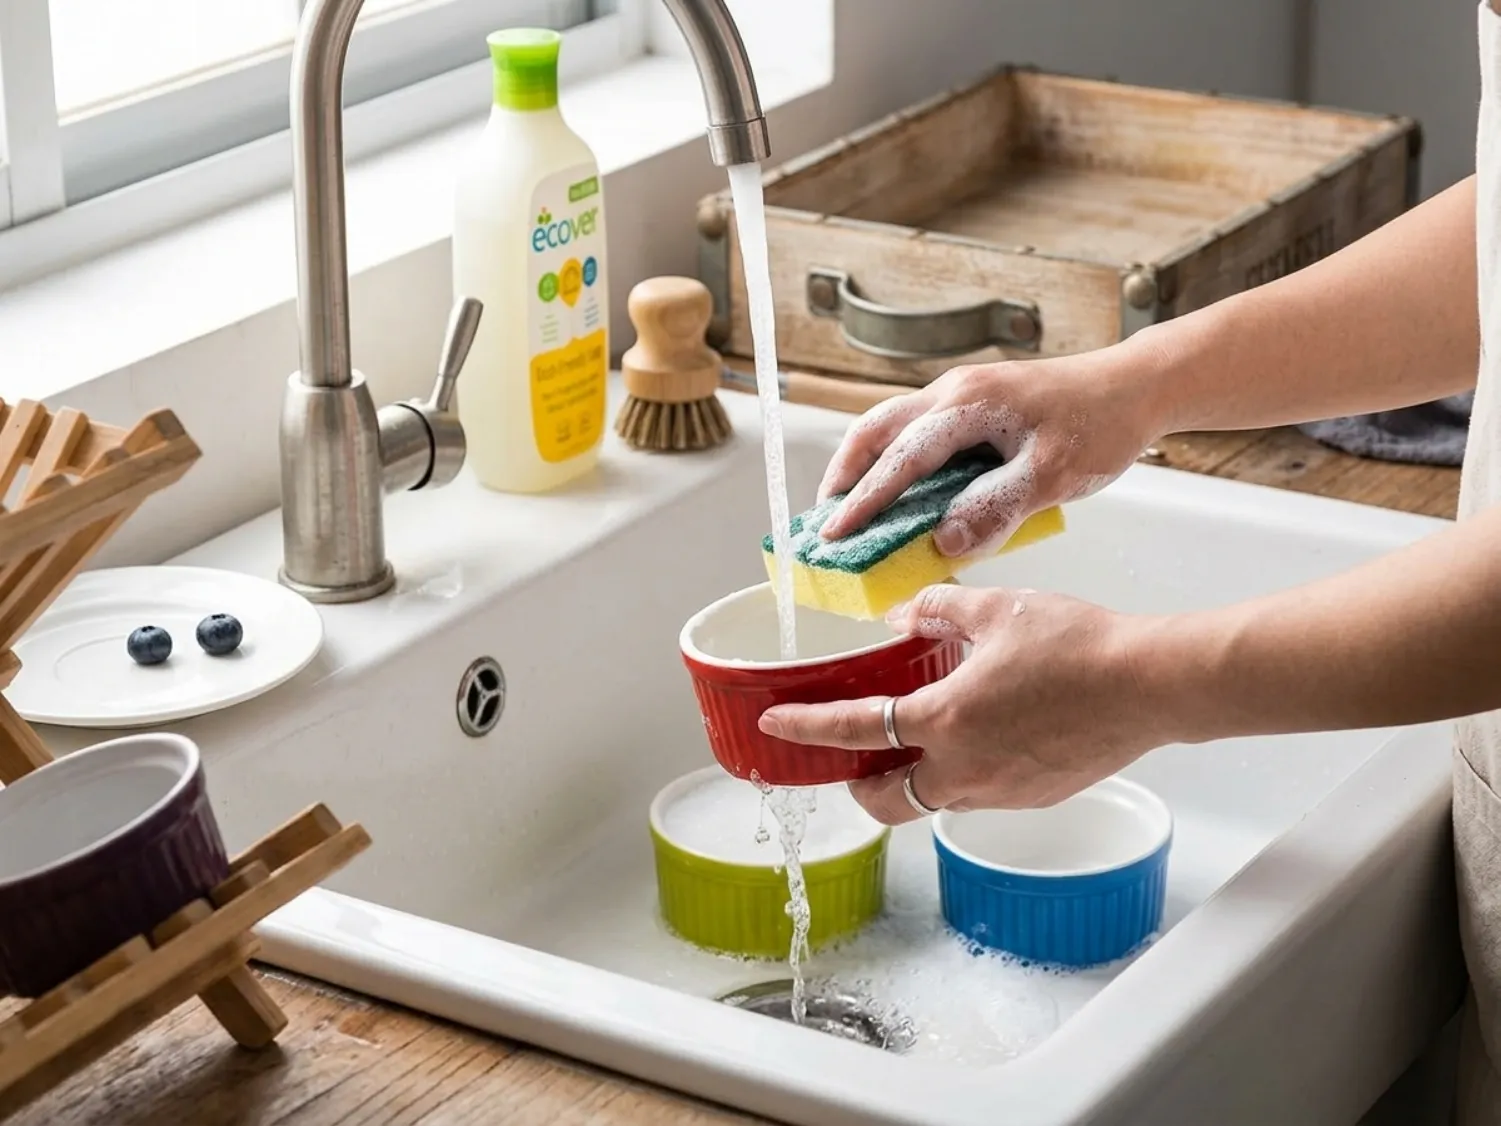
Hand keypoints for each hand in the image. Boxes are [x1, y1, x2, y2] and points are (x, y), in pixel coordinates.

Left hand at [757, 584, 1168, 823]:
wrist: (1152, 685)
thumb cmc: (1080, 645)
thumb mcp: (998, 610)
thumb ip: (938, 611)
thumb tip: (903, 619)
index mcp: (945, 720)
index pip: (854, 729)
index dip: (807, 728)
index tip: (776, 725)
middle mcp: (965, 768)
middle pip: (886, 800)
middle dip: (858, 785)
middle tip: (853, 758)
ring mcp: (1001, 791)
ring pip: (934, 800)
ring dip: (914, 777)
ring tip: (923, 738)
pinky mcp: (1034, 797)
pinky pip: (980, 794)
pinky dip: (963, 774)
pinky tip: (985, 737)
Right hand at [816, 348, 1165, 555]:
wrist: (1136, 387)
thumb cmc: (1099, 424)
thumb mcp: (1051, 476)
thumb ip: (995, 509)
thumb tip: (944, 542)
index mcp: (966, 405)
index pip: (899, 457)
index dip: (865, 499)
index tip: (835, 534)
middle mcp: (954, 392)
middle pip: (876, 429)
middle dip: (844, 473)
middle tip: (826, 518)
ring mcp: (962, 392)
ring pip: (893, 424)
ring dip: (866, 462)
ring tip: (850, 504)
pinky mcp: (976, 402)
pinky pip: (918, 428)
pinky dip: (895, 456)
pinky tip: (902, 487)